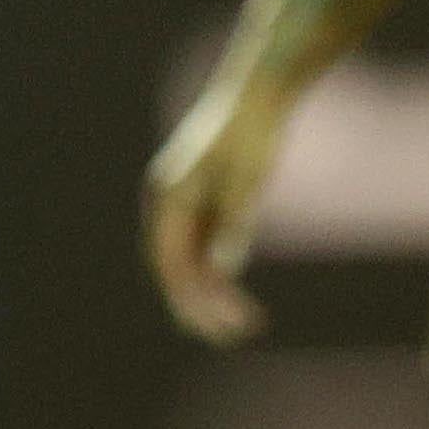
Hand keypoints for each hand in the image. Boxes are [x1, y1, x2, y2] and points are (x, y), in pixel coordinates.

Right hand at [142, 84, 288, 345]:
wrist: (260, 91)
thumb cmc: (254, 132)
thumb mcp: (248, 180)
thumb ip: (234, 224)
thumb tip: (225, 272)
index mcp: (169, 197)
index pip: (170, 263)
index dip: (190, 300)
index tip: (219, 327)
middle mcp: (168, 202)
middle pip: (174, 268)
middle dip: (199, 306)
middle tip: (233, 336)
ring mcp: (183, 201)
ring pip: (188, 261)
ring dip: (210, 293)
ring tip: (244, 322)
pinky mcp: (202, 199)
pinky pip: (201, 247)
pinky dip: (216, 273)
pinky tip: (237, 293)